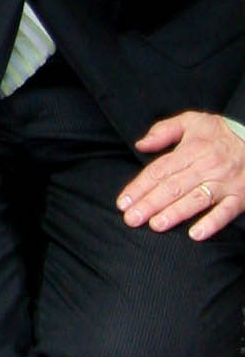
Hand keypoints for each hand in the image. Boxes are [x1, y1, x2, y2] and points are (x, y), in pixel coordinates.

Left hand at [120, 112, 244, 239]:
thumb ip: (163, 131)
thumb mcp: (191, 121)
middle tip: (131, 219)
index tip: (123, 202)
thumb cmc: (221, 131)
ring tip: (155, 225)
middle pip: (173, 187)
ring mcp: (223, 183)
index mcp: (191, 149)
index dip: (140, 186)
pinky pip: (225, 212)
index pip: (159, 170)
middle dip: (150, 204)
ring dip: (175, 213)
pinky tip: (196, 235)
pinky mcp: (239, 196)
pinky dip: (211, 223)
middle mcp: (206, 166)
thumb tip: (140, 144)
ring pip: (195, 200)